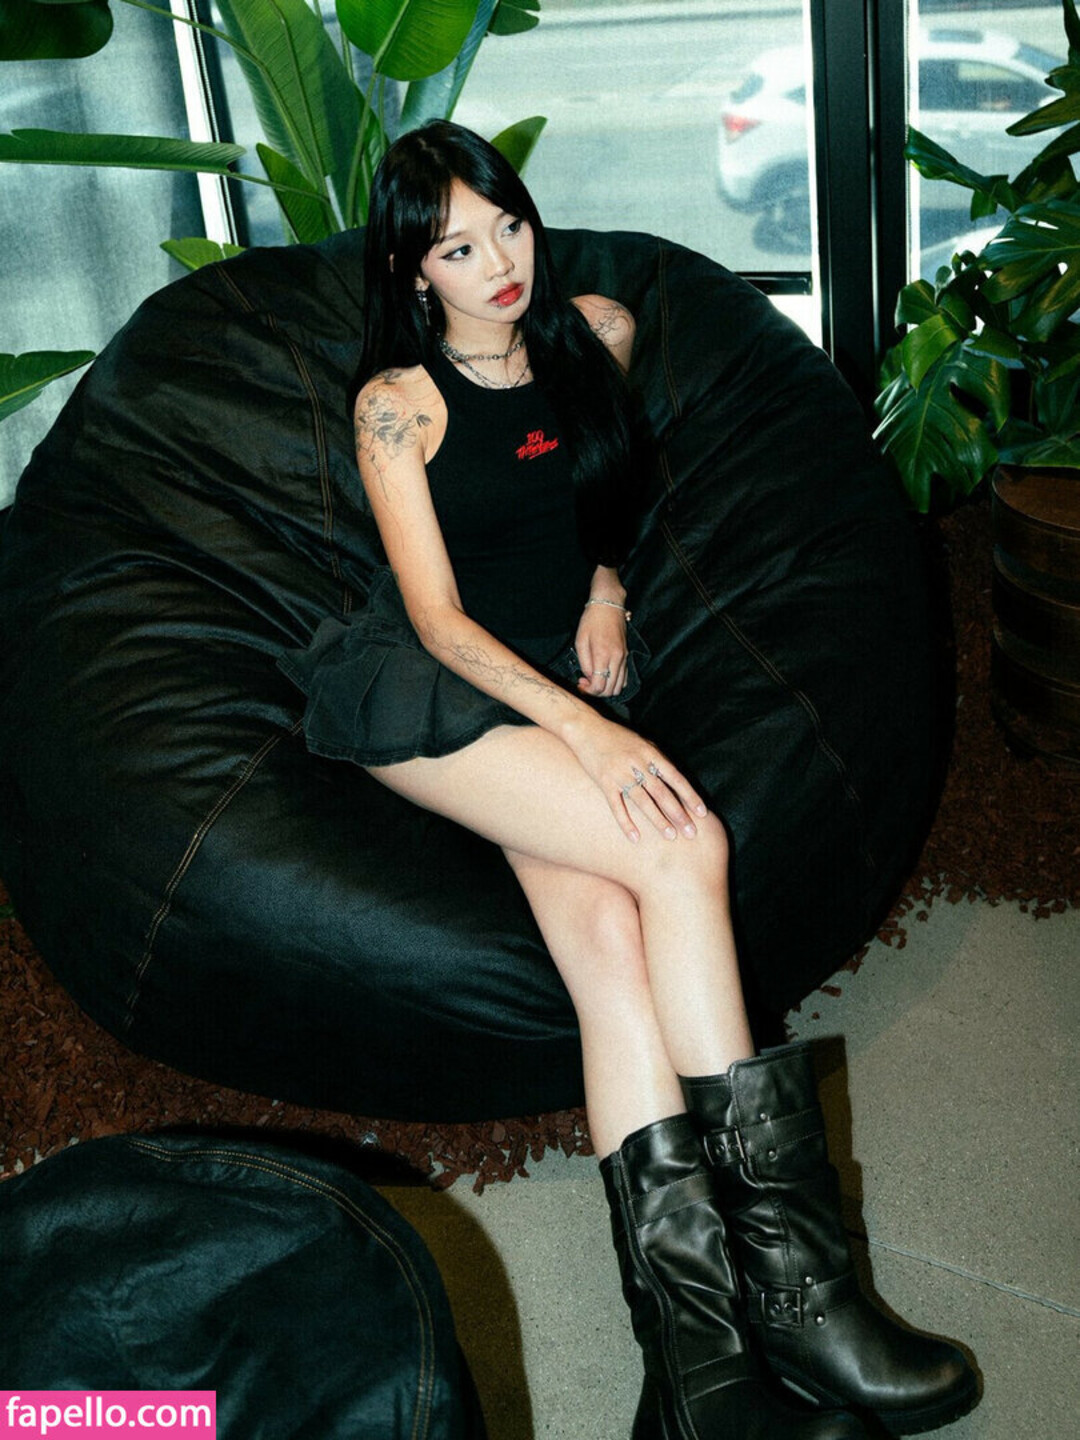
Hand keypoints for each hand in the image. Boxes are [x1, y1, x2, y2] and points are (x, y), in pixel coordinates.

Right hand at [569, 716, 707, 842]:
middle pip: (662, 792)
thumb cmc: (616, 736)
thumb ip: (657, 760)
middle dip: (678, 814)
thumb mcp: (642, 743)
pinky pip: (617, 806)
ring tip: (670, 836)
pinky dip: (626, 823)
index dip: (690, 796)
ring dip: (658, 820)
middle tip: (691, 832)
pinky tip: (635, 838)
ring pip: (643, 801)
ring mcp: (620, 773)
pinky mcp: (604, 782)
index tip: (702, 812)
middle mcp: (637, 763)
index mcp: (650, 753)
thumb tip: (675, 779)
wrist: (586, 728)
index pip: (676, 778)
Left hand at [573, 602, 627, 698]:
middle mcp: (617, 658)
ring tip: (594, 680)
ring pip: (619, 686)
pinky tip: (604, 676)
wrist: (608, 606)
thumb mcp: (580, 641)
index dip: (588, 691)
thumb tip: (588, 678)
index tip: (580, 684)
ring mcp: (624, 658)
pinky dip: (614, 683)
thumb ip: (584, 663)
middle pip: (610, 690)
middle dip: (596, 692)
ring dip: (606, 689)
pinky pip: (624, 678)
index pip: (599, 686)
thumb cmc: (592, 621)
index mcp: (603, 655)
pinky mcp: (626, 656)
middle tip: (585, 683)